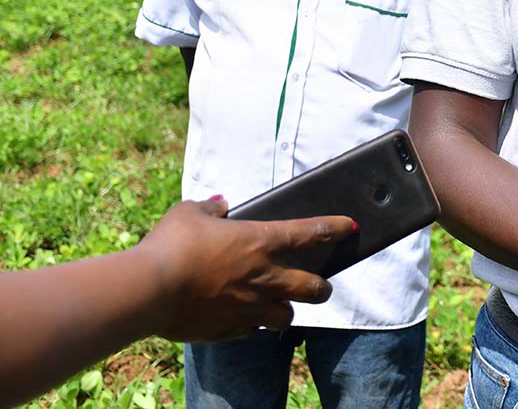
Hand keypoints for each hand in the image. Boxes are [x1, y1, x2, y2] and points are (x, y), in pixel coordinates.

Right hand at [136, 197, 355, 341]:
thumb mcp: (188, 214)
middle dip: (322, 288)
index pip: (310, 232)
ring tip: (277, 307)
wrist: (148, 291)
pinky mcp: (231, 331)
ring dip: (285, 311)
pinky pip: (252, 331)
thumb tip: (219, 204)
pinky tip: (241, 320)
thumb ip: (210, 208)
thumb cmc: (170, 245)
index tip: (351, 226)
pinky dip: (251, 326)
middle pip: (314, 288)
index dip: (334, 227)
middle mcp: (264, 277)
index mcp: (260, 242)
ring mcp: (250, 308)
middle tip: (320, 287)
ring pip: (287, 317)